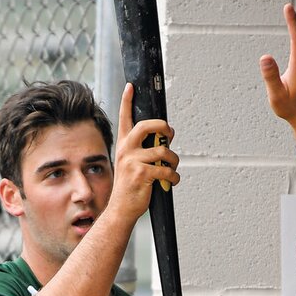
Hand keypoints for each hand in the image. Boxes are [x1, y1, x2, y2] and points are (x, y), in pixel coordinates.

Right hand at [107, 83, 180, 222]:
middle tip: (170, 135)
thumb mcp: (132, 164)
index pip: (124, 118)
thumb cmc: (130, 187)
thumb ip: (144, 150)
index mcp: (123, 145)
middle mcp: (126, 150)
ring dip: (174, 160)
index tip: (131, 86)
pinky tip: (172, 181)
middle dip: (163, 127)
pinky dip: (174, 177)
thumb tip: (165, 140)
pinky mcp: (142, 174)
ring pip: (163, 151)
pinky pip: (167, 170)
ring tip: (172, 168)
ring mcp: (133, 161)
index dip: (127, 101)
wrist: (121, 209)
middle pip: (146, 126)